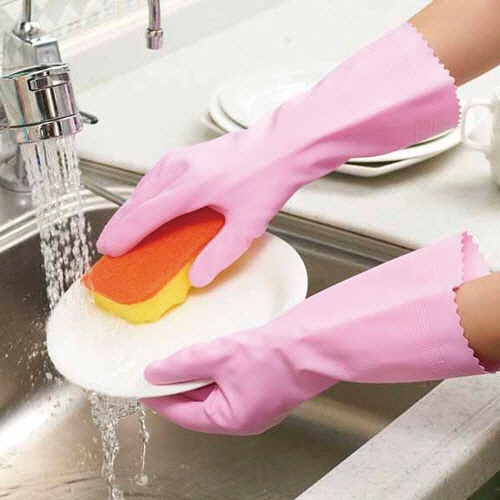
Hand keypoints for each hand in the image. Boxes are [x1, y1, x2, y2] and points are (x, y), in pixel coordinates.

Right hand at [97, 23, 458, 286]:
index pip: (143, 216)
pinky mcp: (184, 156)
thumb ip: (219, 254)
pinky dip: (144, 198)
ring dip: (131, 211)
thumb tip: (197, 275)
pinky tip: (149, 210)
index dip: (123, 236)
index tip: (110, 252)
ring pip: (142, 189)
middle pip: (136, 201)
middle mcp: (177, 169)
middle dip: (120, 225)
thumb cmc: (266, 179)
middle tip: (112, 247)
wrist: (281, 147)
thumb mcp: (246, 226)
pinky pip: (154, 180)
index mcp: (188, 187)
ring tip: (126, 232)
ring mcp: (179, 159)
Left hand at [141, 233, 489, 434]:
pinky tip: (212, 356)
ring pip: (215, 394)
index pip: (182, 413)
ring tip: (184, 359)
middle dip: (179, 386)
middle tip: (161, 368)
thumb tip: (154, 373)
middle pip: (198, 405)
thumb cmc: (275, 355)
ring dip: (198, 377)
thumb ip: (183, 365)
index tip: (143, 385)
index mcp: (230, 419)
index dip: (159, 397)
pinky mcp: (264, 389)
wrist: (312, 343)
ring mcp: (255, 405)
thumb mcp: (218, 356)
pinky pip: (230, 385)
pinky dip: (216, 372)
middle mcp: (243, 418)